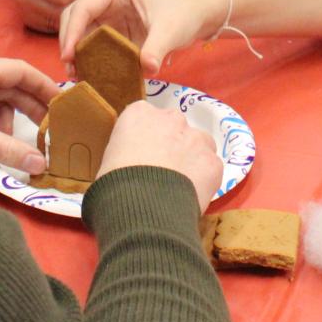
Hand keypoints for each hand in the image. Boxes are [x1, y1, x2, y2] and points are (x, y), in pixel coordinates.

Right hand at [59, 0, 222, 77]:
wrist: (200, 13)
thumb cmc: (185, 12)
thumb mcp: (172, 29)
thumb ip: (157, 48)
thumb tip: (146, 69)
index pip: (83, 8)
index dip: (72, 32)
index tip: (69, 56)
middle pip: (74, 17)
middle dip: (69, 42)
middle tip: (71, 70)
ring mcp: (109, 14)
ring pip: (81, 31)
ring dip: (76, 52)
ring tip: (77, 76)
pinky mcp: (114, 29)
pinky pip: (94, 42)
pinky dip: (89, 57)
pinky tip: (90, 75)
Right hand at [100, 99, 222, 211]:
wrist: (142, 207)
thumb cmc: (114, 184)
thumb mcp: (108, 162)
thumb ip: (123, 155)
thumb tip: (127, 171)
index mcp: (139, 114)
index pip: (144, 119)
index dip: (145, 140)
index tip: (142, 158)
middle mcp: (171, 118)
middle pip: (175, 127)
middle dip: (171, 145)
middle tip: (162, 172)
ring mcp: (196, 138)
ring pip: (199, 144)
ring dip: (192, 158)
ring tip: (181, 185)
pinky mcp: (213, 162)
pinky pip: (210, 169)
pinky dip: (204, 180)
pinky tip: (192, 196)